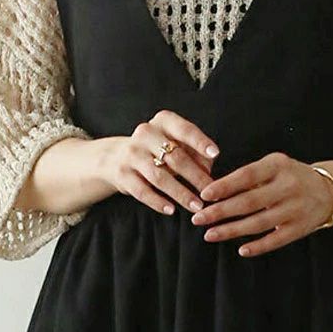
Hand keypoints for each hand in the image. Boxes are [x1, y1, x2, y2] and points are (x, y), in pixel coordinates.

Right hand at [102, 112, 220, 217]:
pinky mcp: (122, 174)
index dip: (200, 142)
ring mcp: (132, 154)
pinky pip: (142, 191)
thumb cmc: (158, 151)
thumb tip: (208, 171)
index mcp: (163, 121)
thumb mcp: (176, 145)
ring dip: (181, 193)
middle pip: (176, 157)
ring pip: (160, 176)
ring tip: (196, 206)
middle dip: (196, 177)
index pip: (185, 130)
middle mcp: (146, 133)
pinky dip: (158, 202)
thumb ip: (195, 154)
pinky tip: (171, 210)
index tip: (215, 154)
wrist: (117, 157)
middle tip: (211, 193)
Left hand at [191, 152, 332, 255]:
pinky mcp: (299, 228)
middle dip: (220, 212)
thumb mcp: (274, 166)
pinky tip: (241, 249)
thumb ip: (250, 176)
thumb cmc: (291, 177)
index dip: (224, 187)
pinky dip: (258, 246)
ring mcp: (294, 209)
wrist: (329, 190)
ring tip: (210, 234)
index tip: (204, 195)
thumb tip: (215, 191)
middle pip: (248, 202)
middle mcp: (287, 186)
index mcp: (278, 165)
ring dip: (231, 230)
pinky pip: (275, 240)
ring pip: (258, 223)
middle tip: (198, 219)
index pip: (246, 176)